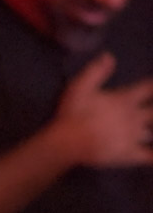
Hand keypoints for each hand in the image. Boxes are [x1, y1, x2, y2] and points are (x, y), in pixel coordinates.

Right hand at [56, 52, 152, 166]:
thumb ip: (97, 71)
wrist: (68, 142)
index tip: (152, 86)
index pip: (148, 88)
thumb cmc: (73, 113)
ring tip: (152, 129)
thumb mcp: (80, 86)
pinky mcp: (130, 154)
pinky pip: (148, 156)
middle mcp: (134, 116)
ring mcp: (134, 136)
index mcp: (125, 99)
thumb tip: (111, 56)